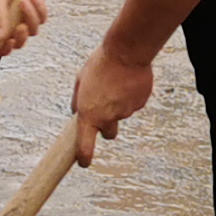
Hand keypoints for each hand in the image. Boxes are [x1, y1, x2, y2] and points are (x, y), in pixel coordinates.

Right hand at [0, 0, 47, 52]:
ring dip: (31, 17)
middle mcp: (7, 22)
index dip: (5, 49)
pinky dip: (41, 9)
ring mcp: (21, 16)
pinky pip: (42, 18)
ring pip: (32, 30)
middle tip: (20, 24)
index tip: (10, 41)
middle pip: (18, 42)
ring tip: (26, 0)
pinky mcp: (34, 9)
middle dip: (21, 35)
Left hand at [70, 43, 154, 164]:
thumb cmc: (100, 64)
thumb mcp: (80, 80)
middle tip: (105, 108)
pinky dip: (130, 96)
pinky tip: (128, 81)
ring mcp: (126, 112)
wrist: (127, 51)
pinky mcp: (140, 104)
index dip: (83, 158)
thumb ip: (77, 100)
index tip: (83, 163)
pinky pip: (133, 104)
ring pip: (121, 115)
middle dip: (107, 126)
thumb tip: (75, 111)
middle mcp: (108, 117)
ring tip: (116, 83)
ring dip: (118, 104)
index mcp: (88, 114)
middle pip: (109, 134)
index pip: (84, 147)